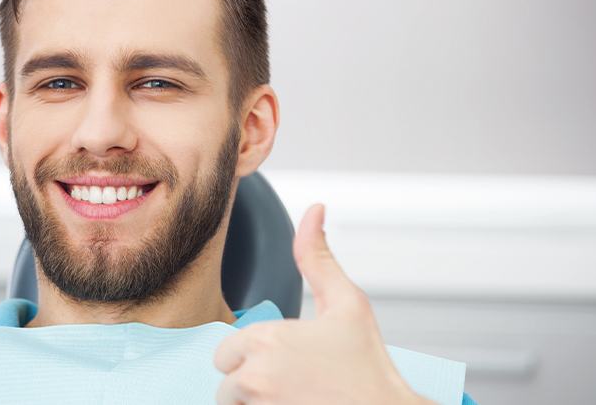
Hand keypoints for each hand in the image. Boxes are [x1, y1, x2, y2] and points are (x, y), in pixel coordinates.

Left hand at [214, 203, 431, 404]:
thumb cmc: (369, 368)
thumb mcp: (348, 303)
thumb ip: (318, 258)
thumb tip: (314, 210)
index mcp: (266, 340)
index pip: (226, 351)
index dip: (253, 356)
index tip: (287, 361)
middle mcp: (255, 376)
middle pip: (226, 382)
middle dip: (250, 382)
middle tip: (292, 383)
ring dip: (255, 404)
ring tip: (294, 398)